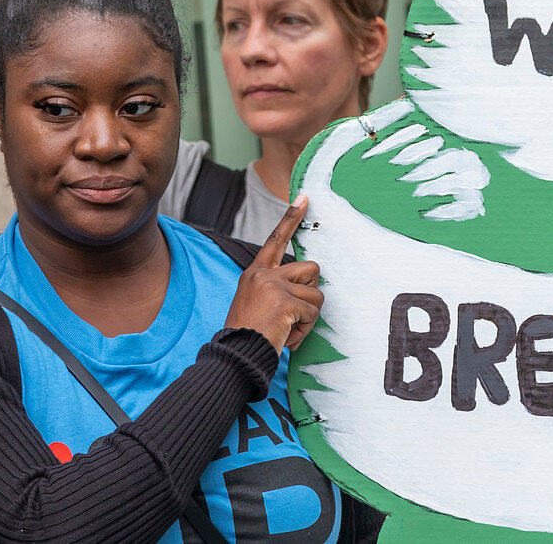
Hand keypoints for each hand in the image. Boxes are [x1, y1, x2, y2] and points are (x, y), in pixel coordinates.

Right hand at [224, 195, 321, 353]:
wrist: (237, 354)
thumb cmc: (248, 334)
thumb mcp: (254, 301)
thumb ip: (275, 287)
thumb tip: (304, 285)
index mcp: (255, 272)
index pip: (276, 239)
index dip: (291, 218)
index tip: (305, 198)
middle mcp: (264, 274)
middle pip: (311, 269)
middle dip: (310, 293)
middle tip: (294, 313)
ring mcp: (274, 286)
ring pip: (316, 295)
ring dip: (308, 317)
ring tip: (288, 329)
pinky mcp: (285, 302)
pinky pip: (312, 314)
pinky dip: (304, 329)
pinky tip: (287, 337)